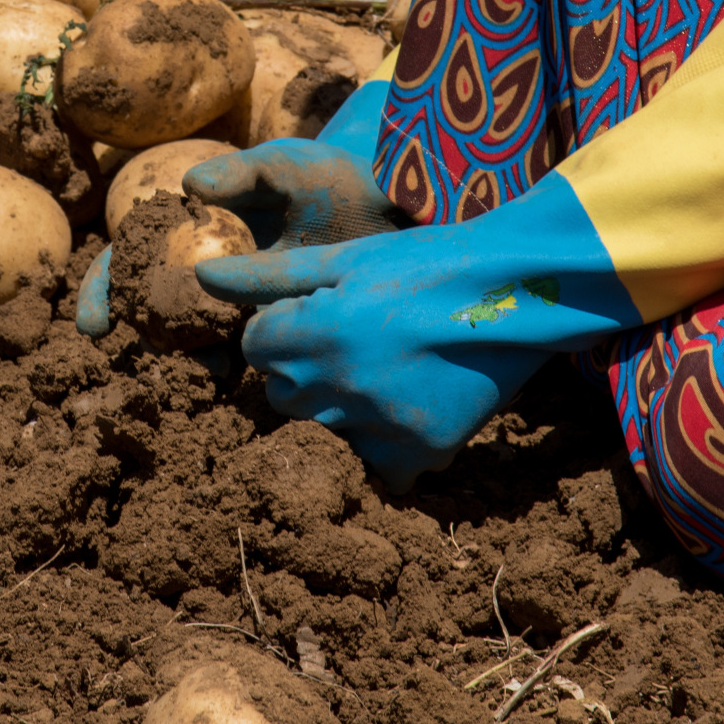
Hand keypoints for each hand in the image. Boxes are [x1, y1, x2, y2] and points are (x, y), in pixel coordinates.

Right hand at [74, 65, 404, 337]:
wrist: (390, 213)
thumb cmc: (329, 179)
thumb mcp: (287, 165)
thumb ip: (243, 172)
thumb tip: (192, 185)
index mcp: (194, 229)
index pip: (133, 258)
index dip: (105, 290)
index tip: (93, 324)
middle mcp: (207, 269)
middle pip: (153, 308)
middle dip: (142, 335)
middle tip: (153, 354)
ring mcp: (238, 302)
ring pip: (194, 337)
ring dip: (188, 356)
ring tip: (209, 363)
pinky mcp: (273, 327)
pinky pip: (240, 353)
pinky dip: (231, 365)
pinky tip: (238, 370)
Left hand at [195, 175, 641, 490]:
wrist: (520, 291)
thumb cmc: (427, 262)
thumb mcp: (346, 258)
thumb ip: (270, 275)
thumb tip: (203, 277)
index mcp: (318, 332)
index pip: (255, 347)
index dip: (277, 327)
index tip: (310, 314)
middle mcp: (343, 386)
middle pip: (282, 393)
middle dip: (300, 368)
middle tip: (346, 340)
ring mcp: (382, 425)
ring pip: (326, 428)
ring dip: (339, 404)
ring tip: (381, 367)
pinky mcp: (422, 451)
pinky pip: (377, 464)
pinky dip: (383, 443)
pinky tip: (405, 404)